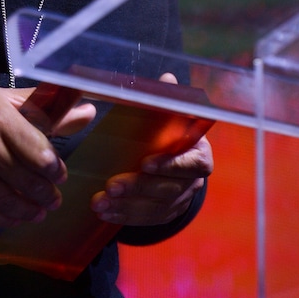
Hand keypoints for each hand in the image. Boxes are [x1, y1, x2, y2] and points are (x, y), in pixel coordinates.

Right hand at [0, 77, 95, 227]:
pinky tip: (13, 215)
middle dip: (46, 194)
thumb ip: (43, 109)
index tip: (59, 174)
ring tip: (38, 211)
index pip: (39, 153)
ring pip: (8, 203)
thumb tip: (88, 111)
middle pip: (27, 181)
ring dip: (28, 211)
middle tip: (53, 198)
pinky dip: (4, 218)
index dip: (55, 169)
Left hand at [91, 73, 213, 227]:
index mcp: (198, 154)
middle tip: (111, 185)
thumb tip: (168, 78)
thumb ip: (168, 100)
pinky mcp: (164, 215)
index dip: (170, 165)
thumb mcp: (170, 116)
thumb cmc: (169, 133)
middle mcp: (192, 181)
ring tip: (100, 201)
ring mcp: (179, 201)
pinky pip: (145, 219)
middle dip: (138, 187)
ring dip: (125, 206)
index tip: (145, 163)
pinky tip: (104, 213)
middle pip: (168, 188)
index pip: (191, 163)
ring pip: (154, 207)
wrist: (175, 161)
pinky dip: (124, 217)